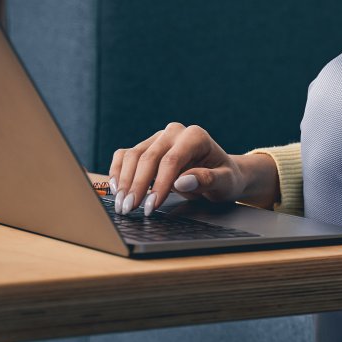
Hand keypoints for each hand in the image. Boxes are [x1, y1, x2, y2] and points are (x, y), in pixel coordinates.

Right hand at [108, 122, 251, 216]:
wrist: (220, 172)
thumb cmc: (224, 177)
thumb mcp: (225, 182)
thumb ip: (207, 180)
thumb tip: (182, 182)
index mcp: (195, 136)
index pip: (171, 160)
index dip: (159, 184)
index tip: (151, 207)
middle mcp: (174, 132)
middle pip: (149, 157)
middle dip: (136, 185)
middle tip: (129, 209)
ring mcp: (158, 138)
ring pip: (133, 156)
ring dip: (124, 181)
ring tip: (122, 205)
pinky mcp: (147, 146)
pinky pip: (125, 155)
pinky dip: (118, 171)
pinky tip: (117, 189)